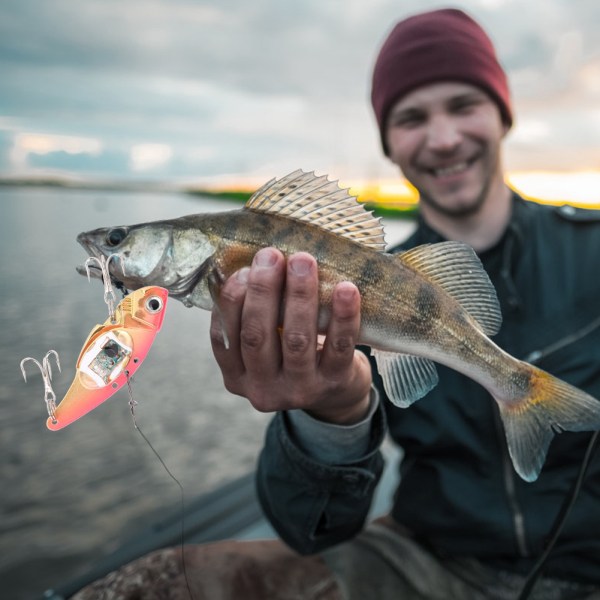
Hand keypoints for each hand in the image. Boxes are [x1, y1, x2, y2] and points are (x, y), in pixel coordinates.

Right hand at [210, 248, 371, 423]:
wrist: (337, 392)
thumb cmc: (292, 353)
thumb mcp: (266, 344)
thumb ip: (254, 314)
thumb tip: (252, 261)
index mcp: (237, 376)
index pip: (224, 338)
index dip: (230, 301)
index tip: (242, 269)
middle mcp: (263, 388)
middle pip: (257, 336)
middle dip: (263, 290)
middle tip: (271, 255)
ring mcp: (299, 389)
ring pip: (296, 340)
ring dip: (299, 296)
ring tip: (303, 261)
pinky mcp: (334, 383)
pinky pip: (339, 347)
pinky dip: (342, 316)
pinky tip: (345, 289)